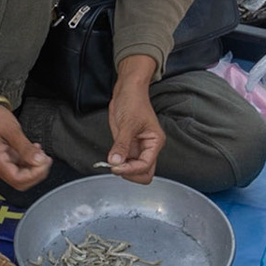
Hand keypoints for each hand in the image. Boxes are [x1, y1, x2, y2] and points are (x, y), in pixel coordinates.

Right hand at [0, 102, 52, 190]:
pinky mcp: (2, 158)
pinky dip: (29, 162)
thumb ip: (26, 148)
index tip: (44, 162)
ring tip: (41, 153)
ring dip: (33, 167)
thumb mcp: (12, 130)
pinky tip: (34, 151)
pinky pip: (18, 166)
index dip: (34, 174)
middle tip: (45, 159)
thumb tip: (39, 161)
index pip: (17, 178)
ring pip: (20, 176)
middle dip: (36, 173)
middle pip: (19, 182)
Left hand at [101, 61, 164, 183]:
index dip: (131, 169)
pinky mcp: (127, 146)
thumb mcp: (127, 123)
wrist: (127, 91)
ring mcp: (137, 148)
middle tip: (115, 166)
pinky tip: (110, 158)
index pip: (146, 166)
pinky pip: (125, 162)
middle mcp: (148, 148)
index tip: (116, 166)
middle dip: (129, 173)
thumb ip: (121, 144)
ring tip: (112, 161)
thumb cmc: (133, 102)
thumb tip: (116, 161)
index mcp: (154, 142)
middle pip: (144, 173)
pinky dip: (117, 164)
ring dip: (123, 170)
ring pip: (134, 170)